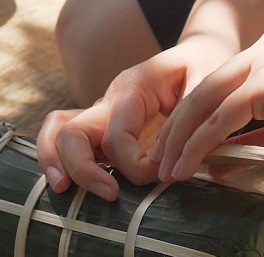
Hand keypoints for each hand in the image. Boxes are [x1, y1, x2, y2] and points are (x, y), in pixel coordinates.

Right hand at [37, 35, 236, 199]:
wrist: (199, 53)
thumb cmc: (204, 66)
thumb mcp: (208, 82)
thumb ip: (190, 120)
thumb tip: (168, 165)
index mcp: (132, 88)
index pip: (116, 135)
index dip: (134, 164)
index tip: (161, 176)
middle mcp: (108, 100)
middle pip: (71, 131)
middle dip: (82, 168)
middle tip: (109, 195)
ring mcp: (100, 113)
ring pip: (57, 131)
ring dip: (55, 161)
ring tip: (64, 191)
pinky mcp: (101, 126)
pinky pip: (66, 139)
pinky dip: (61, 161)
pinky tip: (70, 188)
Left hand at [151, 20, 263, 182]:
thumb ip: (255, 142)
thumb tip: (214, 163)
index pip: (220, 86)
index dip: (192, 121)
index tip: (177, 152)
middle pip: (204, 90)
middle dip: (176, 131)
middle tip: (158, 164)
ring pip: (205, 101)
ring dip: (180, 140)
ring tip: (164, 172)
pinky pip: (222, 117)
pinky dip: (199, 144)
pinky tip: (185, 167)